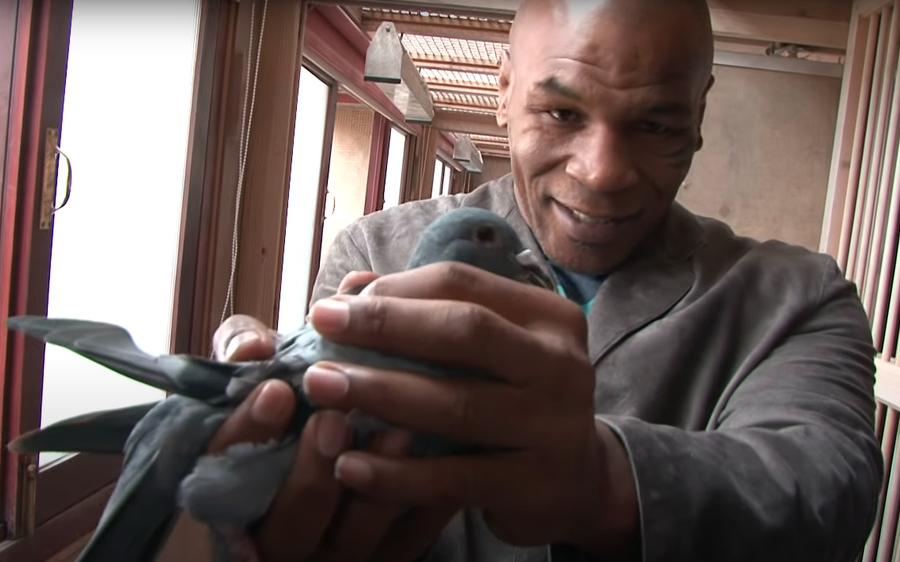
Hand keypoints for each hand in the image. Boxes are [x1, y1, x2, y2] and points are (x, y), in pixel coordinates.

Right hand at [205, 271, 456, 561]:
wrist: (344, 464)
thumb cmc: (298, 403)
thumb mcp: (266, 374)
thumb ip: (245, 351)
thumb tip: (250, 346)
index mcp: (237, 485)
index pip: (228, 468)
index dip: (250, 432)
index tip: (276, 390)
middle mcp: (284, 531)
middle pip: (291, 521)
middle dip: (311, 473)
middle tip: (333, 421)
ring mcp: (340, 551)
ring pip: (355, 537)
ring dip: (378, 488)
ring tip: (399, 434)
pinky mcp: (392, 552)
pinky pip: (414, 535)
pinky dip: (431, 496)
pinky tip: (450, 453)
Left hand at [300, 262, 639, 556]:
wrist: (579, 480)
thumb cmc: (515, 400)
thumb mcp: (488, 352)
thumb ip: (427, 316)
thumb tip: (352, 288)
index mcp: (546, 316)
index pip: (462, 284)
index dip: (392, 291)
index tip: (331, 307)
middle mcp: (560, 364)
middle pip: (464, 332)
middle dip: (384, 327)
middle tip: (320, 331)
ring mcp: (554, 425)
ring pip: (458, 404)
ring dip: (381, 393)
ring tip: (322, 391)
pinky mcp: (536, 484)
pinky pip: (455, 477)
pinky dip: (397, 475)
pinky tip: (349, 468)